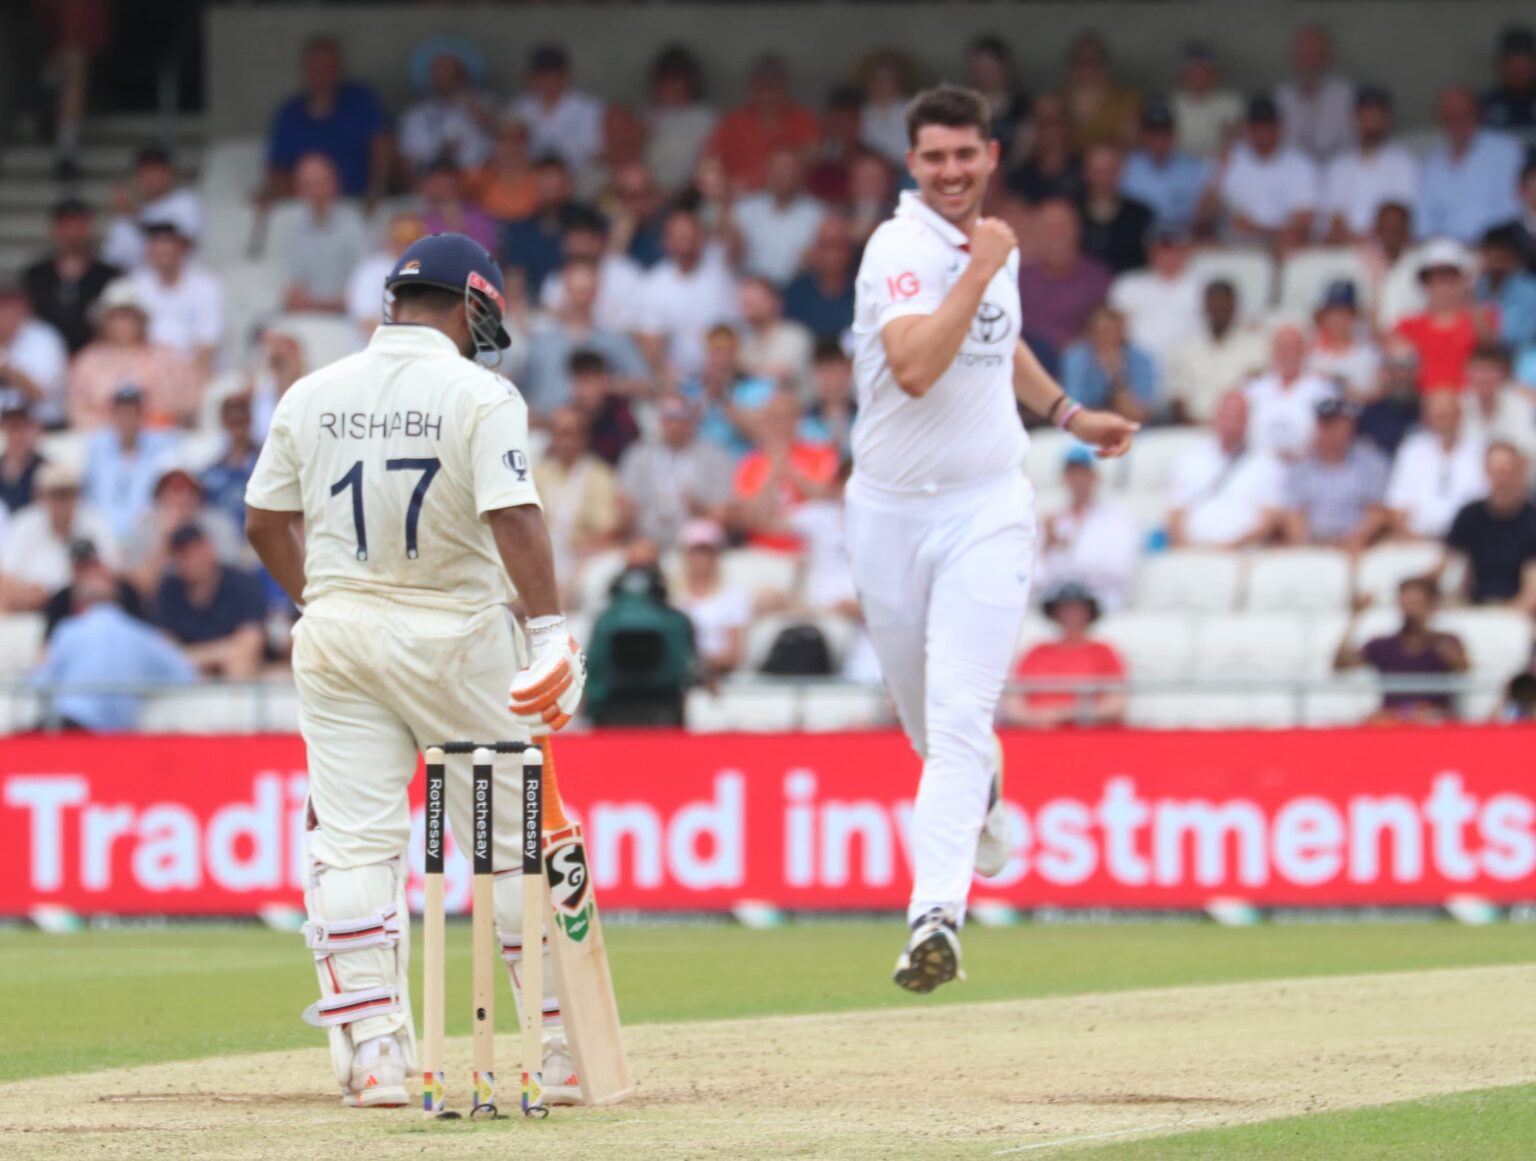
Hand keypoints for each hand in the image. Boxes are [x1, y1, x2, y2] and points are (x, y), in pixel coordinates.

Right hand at [508, 616, 585, 733]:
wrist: (551, 630)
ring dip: (526, 703)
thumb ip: (544, 701)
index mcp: (575, 691)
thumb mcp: (549, 682)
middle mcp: (577, 682)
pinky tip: (515, 689)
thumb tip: (530, 725)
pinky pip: (542, 679)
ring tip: (512, 702)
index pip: (564, 716)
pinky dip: (527, 688)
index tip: (530, 729)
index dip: (547, 726)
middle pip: (554, 708)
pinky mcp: (561, 658)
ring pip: (547, 696)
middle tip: (515, 715)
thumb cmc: (546, 660)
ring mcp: (572, 669)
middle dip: (532, 716)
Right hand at [969, 217, 1016, 280]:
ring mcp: (1004, 233)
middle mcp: (995, 226)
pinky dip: (1009, 247)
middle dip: (1001, 233)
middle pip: (1003, 225)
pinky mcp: (1011, 241)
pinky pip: (1013, 241)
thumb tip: (988, 225)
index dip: (993, 230)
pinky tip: (1002, 253)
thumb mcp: (974, 237)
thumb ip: (982, 228)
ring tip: (998, 250)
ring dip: (1006, 239)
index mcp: (985, 223)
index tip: (992, 238)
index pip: (994, 221)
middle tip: (998, 244)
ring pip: (1009, 232)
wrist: (981, 266)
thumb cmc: (976, 255)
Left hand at [1066, 408, 1137, 457]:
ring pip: (1116, 450)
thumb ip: (1122, 426)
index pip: (1128, 440)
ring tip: (1098, 453)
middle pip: (1123, 447)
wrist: (1076, 423)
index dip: (1123, 448)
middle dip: (1115, 453)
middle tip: (1105, 454)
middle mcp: (1117, 431)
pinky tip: (1095, 453)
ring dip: (1108, 454)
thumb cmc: (1092, 422)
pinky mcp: (1103, 441)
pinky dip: (1103, 454)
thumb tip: (1138, 427)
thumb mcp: (1108, 424)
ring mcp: (1110, 436)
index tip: (1114, 453)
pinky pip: (1108, 451)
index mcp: (1120, 426)